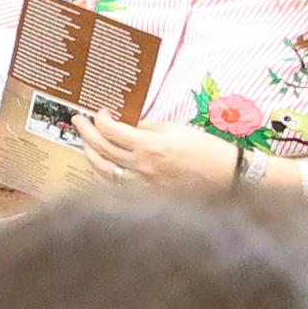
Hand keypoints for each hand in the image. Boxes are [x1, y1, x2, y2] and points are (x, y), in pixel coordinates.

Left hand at [70, 111, 243, 199]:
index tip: (99, 112)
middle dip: (85, 132)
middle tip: (78, 121)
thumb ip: (146, 127)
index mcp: (150, 146)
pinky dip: (103, 174)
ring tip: (84, 142)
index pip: (110, 130)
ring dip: (89, 153)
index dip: (100, 119)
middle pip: (101, 148)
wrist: (230, 177)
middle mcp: (142, 166)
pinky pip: (115, 185)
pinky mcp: (147, 196)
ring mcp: (142, 184)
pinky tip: (100, 165)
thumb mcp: (176, 130)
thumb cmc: (207, 150)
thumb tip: (124, 124)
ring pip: (103, 169)